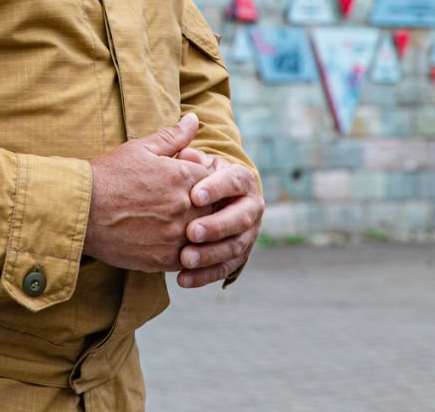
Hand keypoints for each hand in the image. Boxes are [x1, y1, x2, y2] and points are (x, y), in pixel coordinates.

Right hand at [82, 114, 212, 272]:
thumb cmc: (108, 175)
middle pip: (213, 207)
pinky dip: (183, 249)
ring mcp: (176, 234)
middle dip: (201, 204)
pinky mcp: (164, 258)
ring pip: (204, 235)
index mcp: (182, 175)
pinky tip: (166, 241)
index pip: (213, 178)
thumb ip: (173, 136)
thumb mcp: (140, 148)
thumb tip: (194, 119)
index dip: (200, 179)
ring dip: (194, 229)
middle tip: (178, 204)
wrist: (80, 210)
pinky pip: (189, 257)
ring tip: (171, 223)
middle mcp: (185, 206)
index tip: (186, 182)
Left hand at [176, 157, 262, 288]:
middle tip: (191, 231)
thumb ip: (190, 159)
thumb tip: (186, 155)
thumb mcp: (195, 164)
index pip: (234, 181)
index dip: (216, 188)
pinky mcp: (239, 256)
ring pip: (234, 247)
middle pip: (240, 218)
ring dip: (210, 255)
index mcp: (242, 179)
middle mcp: (251, 207)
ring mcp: (248, 234)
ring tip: (185, 258)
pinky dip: (204, 276)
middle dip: (216, 226)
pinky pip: (224, 269)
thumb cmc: (196, 176)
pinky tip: (183, 279)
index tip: (194, 196)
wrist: (211, 199)